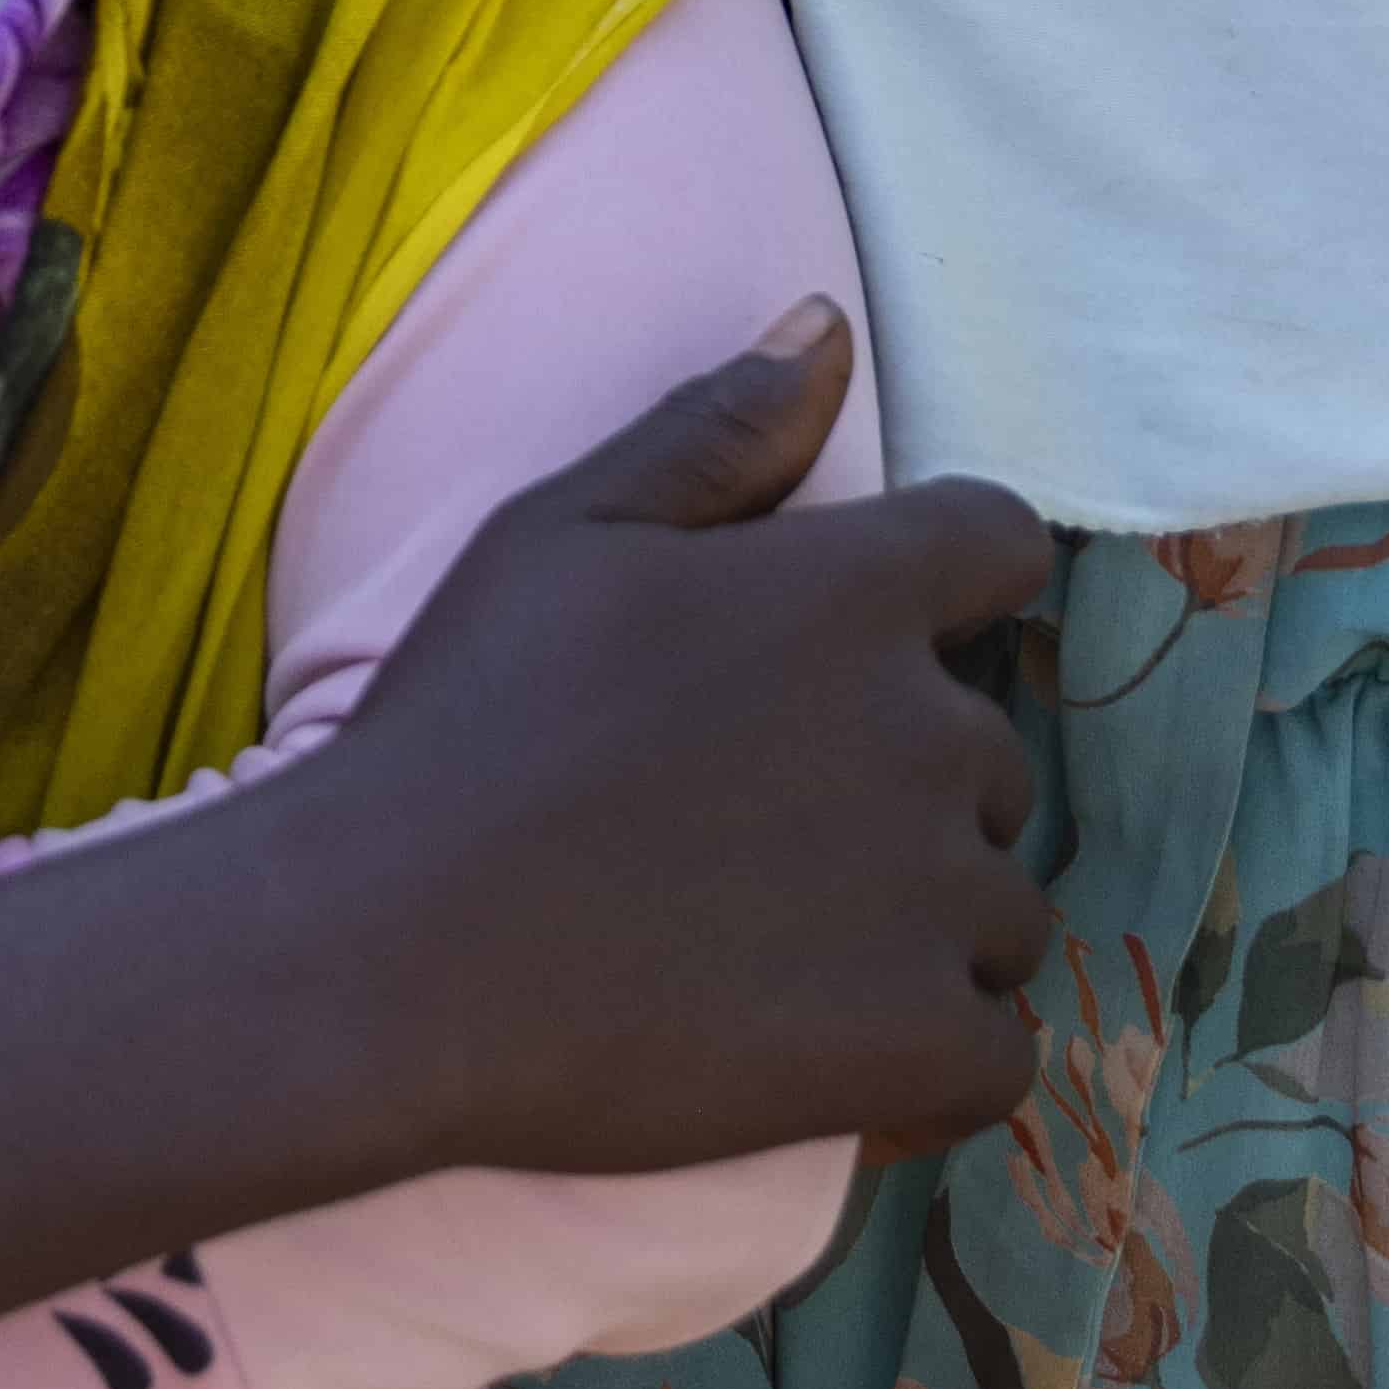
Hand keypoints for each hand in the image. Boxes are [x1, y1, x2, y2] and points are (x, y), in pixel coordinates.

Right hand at [286, 307, 1052, 1178]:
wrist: (387, 953)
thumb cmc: (461, 727)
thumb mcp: (561, 533)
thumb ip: (715, 431)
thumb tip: (831, 324)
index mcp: (855, 591)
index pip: (1001, 548)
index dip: (949, 598)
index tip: (855, 666)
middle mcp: (929, 729)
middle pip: (991, 754)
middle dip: (904, 791)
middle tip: (750, 842)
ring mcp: (934, 896)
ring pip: (999, 909)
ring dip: (924, 931)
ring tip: (769, 958)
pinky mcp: (917, 1043)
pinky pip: (994, 1057)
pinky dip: (935, 1065)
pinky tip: (832, 1064)